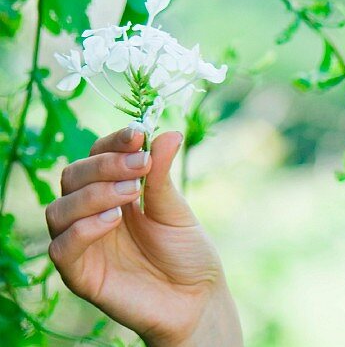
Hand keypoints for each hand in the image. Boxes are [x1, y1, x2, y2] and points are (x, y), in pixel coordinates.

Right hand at [46, 127, 242, 346]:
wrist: (197, 300)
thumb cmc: (187, 254)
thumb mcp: (176, 210)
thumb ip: (162, 176)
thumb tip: (167, 132)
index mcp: (115, 192)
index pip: (96, 156)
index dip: (112, 142)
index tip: (137, 134)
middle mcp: (92, 214)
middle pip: (72, 177)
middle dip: (104, 165)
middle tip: (140, 166)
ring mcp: (84, 244)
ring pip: (59, 210)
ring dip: (92, 194)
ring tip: (129, 192)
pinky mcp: (80, 275)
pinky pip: (61, 249)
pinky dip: (82, 230)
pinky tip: (112, 221)